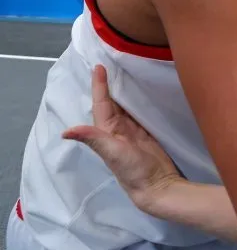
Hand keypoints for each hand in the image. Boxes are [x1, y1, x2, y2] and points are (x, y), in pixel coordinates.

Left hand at [62, 66, 181, 212]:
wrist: (157, 186)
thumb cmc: (133, 170)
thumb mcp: (112, 153)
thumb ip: (93, 139)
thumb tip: (65, 132)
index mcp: (107, 131)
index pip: (102, 103)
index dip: (100, 86)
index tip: (98, 67)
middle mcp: (117, 129)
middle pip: (112, 102)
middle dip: (109, 84)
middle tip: (110, 63)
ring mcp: (133, 131)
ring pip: (125, 106)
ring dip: (123, 91)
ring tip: (125, 72)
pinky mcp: (147, 134)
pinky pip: (140, 112)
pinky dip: (138, 100)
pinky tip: (143, 92)